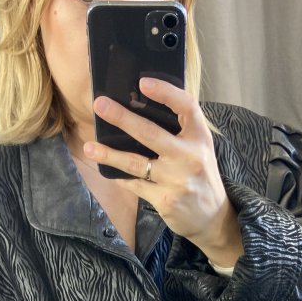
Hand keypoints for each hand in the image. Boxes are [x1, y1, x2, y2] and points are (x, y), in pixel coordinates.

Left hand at [83, 79, 243, 265]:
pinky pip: (135, 184)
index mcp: (200, 137)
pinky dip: (119, 176)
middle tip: (99, 105)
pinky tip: (106, 169)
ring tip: (89, 147)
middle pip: (150, 133)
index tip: (143, 83)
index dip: (165, 92)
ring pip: (136, 163)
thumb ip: (179, 131)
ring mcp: (177, 180)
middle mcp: (190, 156)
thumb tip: (141, 107)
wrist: (213, 217)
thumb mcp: (199, 149)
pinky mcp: (165, 200)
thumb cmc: (200, 175)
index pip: (186, 107)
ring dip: (109, 154)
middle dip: (122, 118)